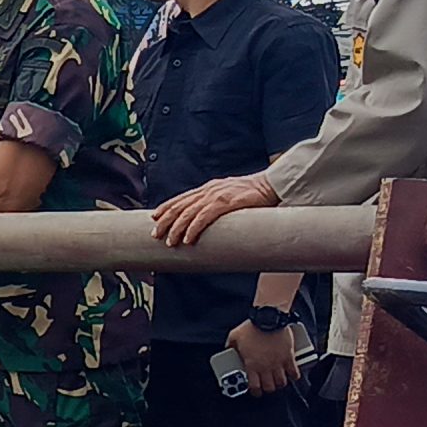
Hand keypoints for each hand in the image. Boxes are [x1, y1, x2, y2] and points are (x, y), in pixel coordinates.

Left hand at [152, 172, 277, 246]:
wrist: (272, 184)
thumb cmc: (254, 193)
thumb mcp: (230, 195)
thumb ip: (217, 203)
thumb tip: (208, 219)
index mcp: (208, 188)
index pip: (181, 198)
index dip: (166, 208)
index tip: (153, 218)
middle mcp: (209, 190)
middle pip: (180, 206)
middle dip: (165, 221)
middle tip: (155, 234)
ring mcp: (216, 196)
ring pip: (188, 213)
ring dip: (177, 229)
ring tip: (170, 242)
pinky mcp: (226, 203)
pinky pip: (204, 217)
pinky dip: (193, 229)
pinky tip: (188, 239)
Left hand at [227, 319, 303, 396]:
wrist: (268, 318)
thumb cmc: (252, 327)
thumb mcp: (234, 336)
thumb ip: (230, 345)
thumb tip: (227, 349)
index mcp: (252, 365)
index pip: (254, 387)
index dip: (255, 392)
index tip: (256, 392)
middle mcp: (265, 367)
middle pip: (269, 387)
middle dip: (268, 389)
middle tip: (267, 386)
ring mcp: (278, 363)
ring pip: (282, 383)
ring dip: (280, 384)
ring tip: (278, 381)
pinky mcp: (289, 357)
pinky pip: (294, 372)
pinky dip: (294, 376)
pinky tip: (292, 375)